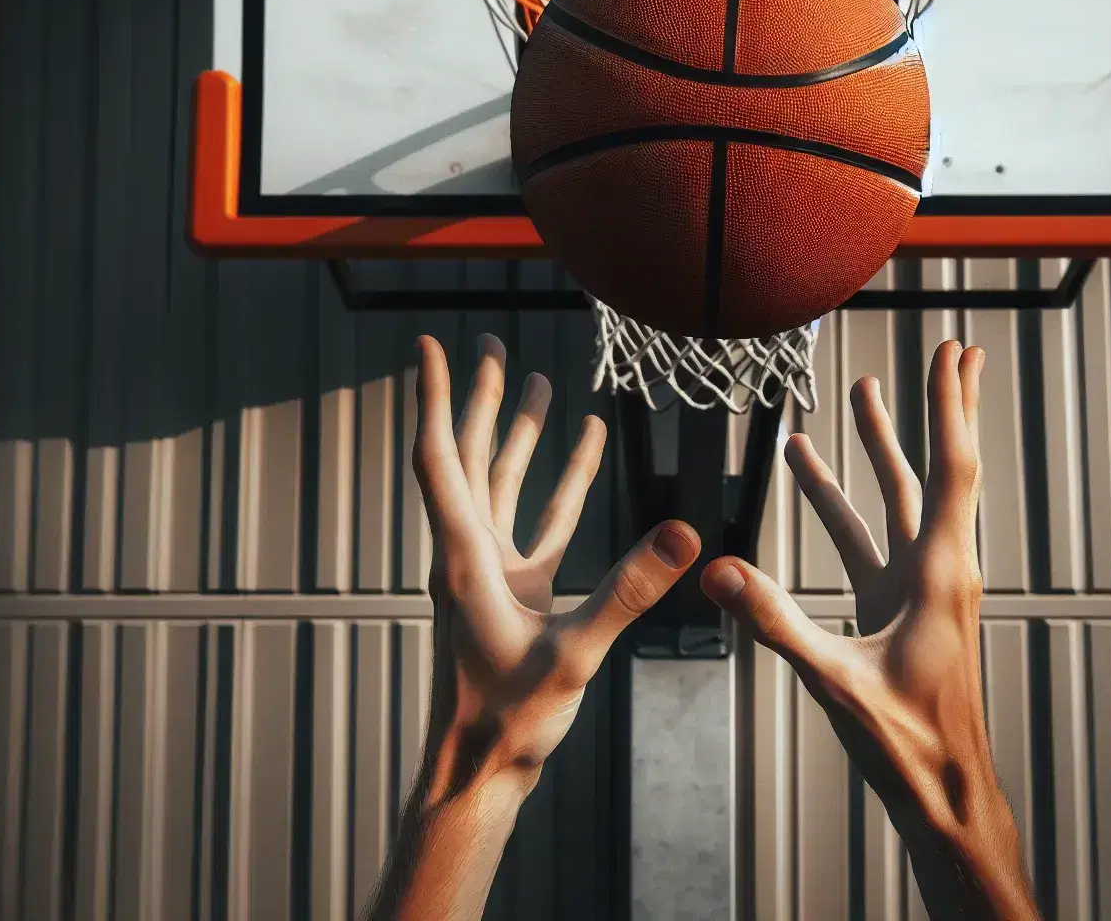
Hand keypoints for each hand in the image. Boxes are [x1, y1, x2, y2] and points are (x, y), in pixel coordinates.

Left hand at [369, 334, 700, 920]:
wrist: (481, 766)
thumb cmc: (508, 717)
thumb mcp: (575, 652)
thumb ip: (628, 592)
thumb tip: (682, 535)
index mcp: (465, 558)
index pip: (442, 460)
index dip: (438, 400)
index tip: (429, 347)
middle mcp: (471, 554)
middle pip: (471, 456)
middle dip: (481, 398)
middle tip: (490, 345)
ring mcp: (494, 571)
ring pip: (503, 484)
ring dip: (519, 433)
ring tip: (535, 379)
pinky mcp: (518, 592)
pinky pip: (541, 522)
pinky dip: (560, 483)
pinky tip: (583, 450)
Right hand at [700, 340, 1039, 919]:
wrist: (945, 795)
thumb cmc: (911, 747)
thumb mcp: (838, 683)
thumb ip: (776, 625)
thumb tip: (720, 573)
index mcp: (941, 576)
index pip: (950, 470)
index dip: (949, 408)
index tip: (956, 354)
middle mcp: (938, 571)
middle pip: (940, 469)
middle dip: (939, 408)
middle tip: (953, 351)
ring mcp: (919, 589)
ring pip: (902, 500)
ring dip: (882, 447)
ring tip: (863, 395)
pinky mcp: (898, 609)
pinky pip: (869, 540)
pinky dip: (844, 505)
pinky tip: (809, 477)